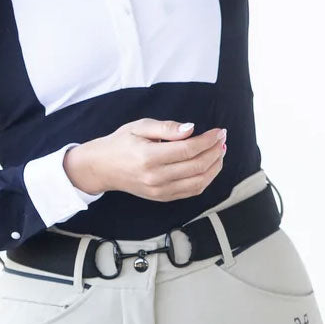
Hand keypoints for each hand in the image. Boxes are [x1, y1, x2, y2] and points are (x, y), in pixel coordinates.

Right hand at [63, 119, 225, 201]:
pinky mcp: (162, 197)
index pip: (188, 150)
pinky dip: (206, 179)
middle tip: (222, 139)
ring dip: (215, 167)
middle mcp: (156, 178)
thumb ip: (167, 128)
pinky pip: (191, 192)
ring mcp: (159, 191)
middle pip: (197, 167)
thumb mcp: (141, 126)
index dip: (208, 140)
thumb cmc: (121, 143)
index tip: (219, 131)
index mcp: (149, 158)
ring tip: (220, 151)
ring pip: (198, 182)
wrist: (102, 167)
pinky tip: (210, 166)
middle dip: (215, 151)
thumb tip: (191, 129)